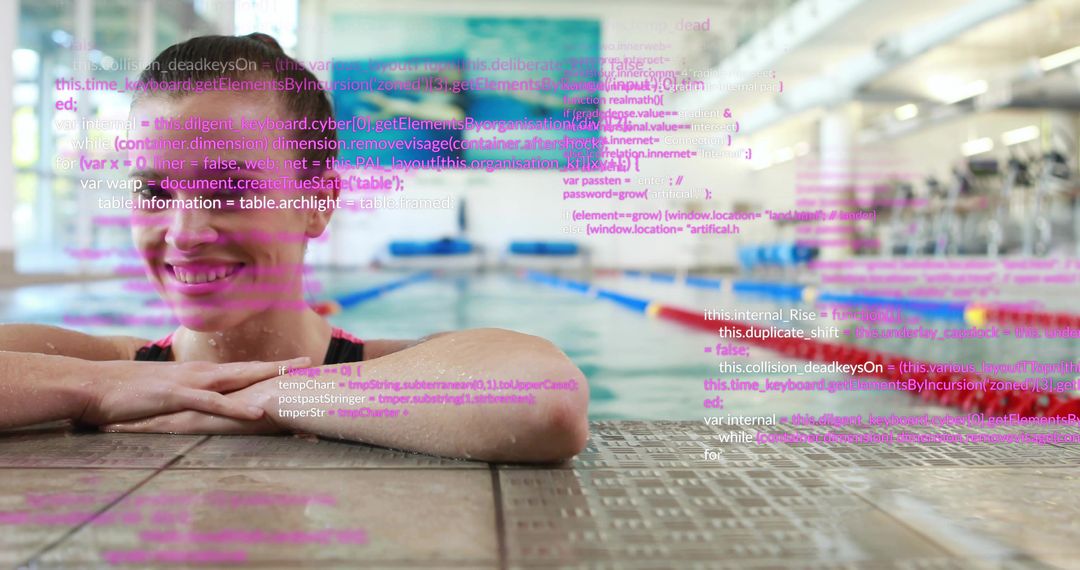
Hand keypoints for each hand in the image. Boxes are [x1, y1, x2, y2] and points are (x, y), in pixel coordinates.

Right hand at [76, 356, 309, 425]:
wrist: (93, 385)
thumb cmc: (127, 392)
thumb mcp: (164, 393)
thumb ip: (186, 395)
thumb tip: (202, 402)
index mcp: (199, 373)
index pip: (241, 369)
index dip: (269, 367)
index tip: (295, 366)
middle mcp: (200, 373)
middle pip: (248, 368)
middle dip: (279, 366)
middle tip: (310, 363)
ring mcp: (190, 382)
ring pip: (236, 380)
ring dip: (266, 380)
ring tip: (294, 382)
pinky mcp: (177, 396)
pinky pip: (212, 403)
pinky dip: (236, 409)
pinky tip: (256, 414)